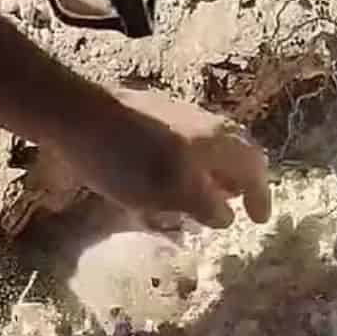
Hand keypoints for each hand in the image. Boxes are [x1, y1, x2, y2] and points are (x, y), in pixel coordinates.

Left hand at [88, 88, 272, 228]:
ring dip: (211, 174)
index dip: (259, 197)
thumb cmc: (127, 159)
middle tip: (233, 205)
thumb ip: (206, 205)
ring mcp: (174, 115)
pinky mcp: (148, 117)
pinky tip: (163, 185)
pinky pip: (182, 145)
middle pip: (234, 153)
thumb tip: (226, 215)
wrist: (77, 115)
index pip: (254, 169)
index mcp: (217, 140)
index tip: (258, 220)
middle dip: (238, 181)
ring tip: (197, 200)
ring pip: (207, 148)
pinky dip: (186, 167)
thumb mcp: (172, 192)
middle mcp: (203, 123)